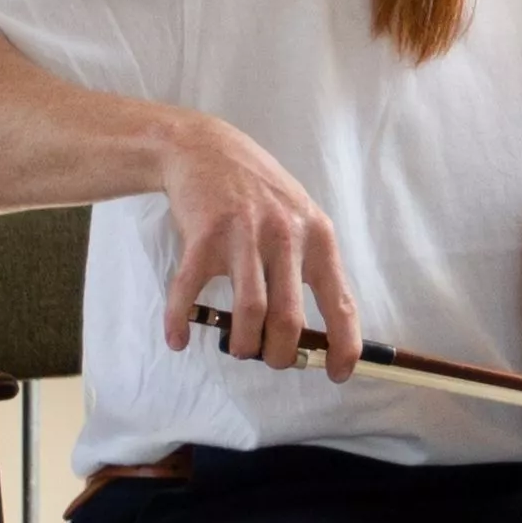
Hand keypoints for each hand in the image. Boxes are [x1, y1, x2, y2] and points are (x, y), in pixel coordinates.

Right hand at [151, 113, 359, 379]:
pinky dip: (181, 322)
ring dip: (243, 344)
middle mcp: (284, 236)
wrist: (204, 148)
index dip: (343, 346)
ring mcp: (243, 236)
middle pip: (289, 319)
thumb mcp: (298, 218)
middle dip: (281, 354)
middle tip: (270, 358)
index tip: (337, 374)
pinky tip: (178, 339)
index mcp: (317, 237)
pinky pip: (190, 293)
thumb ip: (308, 264)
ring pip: (249, 314)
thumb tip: (318, 329)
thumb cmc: (256, 191)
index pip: (340, 303)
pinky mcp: (203, 237)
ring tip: (239, 348)